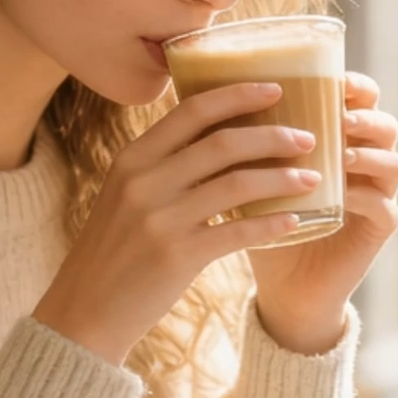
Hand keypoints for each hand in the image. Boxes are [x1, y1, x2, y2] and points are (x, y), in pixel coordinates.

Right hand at [32, 80, 339, 366]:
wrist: (85, 309)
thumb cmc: (113, 250)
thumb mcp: (125, 195)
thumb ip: (162, 166)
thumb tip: (219, 138)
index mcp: (133, 158)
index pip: (192, 110)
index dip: (238, 95)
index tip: (276, 88)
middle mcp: (145, 181)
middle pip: (223, 143)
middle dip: (273, 136)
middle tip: (309, 137)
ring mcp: (160, 219)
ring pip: (237, 184)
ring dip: (282, 178)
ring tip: (312, 177)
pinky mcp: (177, 256)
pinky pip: (238, 232)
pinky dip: (272, 224)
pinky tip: (296, 221)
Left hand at [246, 72, 397, 354]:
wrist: (280, 285)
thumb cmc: (259, 222)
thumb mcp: (246, 176)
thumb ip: (237, 140)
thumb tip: (193, 91)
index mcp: (338, 140)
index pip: (360, 100)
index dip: (353, 84)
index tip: (330, 77)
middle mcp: (365, 164)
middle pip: (384, 124)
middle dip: (365, 113)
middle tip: (340, 112)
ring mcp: (377, 197)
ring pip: (391, 162)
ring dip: (367, 151)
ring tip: (339, 148)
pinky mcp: (378, 232)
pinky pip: (383, 207)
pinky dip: (364, 195)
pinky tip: (342, 192)